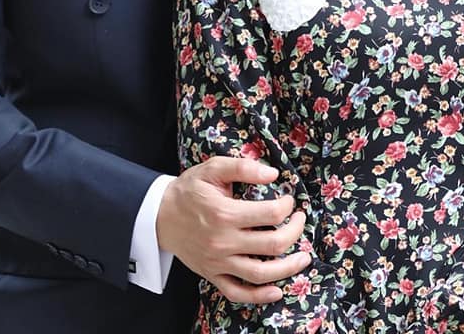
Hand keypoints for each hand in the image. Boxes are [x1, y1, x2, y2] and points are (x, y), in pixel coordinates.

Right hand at [156, 157, 309, 304]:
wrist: (160, 215)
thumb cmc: (189, 190)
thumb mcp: (212, 168)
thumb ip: (243, 167)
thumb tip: (273, 174)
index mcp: (225, 213)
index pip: (270, 214)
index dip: (288, 206)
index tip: (289, 200)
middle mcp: (223, 241)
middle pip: (272, 244)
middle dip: (295, 232)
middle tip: (300, 221)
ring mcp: (218, 262)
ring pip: (260, 273)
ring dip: (288, 268)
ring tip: (303, 258)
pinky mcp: (212, 275)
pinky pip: (238, 293)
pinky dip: (259, 296)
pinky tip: (276, 290)